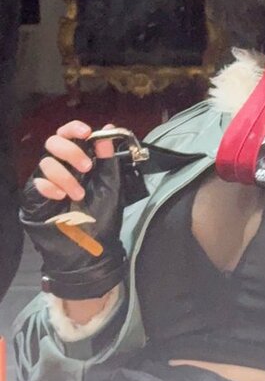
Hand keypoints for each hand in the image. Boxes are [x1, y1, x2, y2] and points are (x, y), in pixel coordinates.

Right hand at [20, 121, 126, 298]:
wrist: (89, 252)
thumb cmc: (102, 220)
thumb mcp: (111, 186)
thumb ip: (109, 159)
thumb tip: (109, 130)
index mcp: (80, 161)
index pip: (70, 135)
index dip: (75, 128)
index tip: (87, 132)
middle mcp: (62, 167)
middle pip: (53, 142)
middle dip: (71, 150)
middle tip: (86, 168)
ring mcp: (48, 182)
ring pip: (46, 162)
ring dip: (65, 176)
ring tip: (78, 195)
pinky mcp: (36, 198)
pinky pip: (36, 183)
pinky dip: (50, 187)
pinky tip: (61, 198)